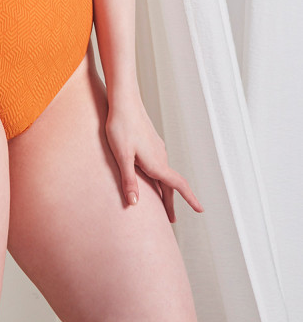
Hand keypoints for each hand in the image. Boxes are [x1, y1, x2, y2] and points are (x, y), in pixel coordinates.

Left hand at [104, 97, 203, 221]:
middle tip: (171, 220)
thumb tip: (134, 204)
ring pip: (163, 174)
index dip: (190, 198)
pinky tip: (150, 177)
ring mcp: (157, 148)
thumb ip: (128, 180)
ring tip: (160, 203)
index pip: (178, 185)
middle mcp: (160, 156)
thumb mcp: (122, 155)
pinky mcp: (151, 142)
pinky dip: (158, 177)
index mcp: (156, 163)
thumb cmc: (120, 126)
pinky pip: (158, 164)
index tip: (201, 210)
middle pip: (170, 184)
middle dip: (170, 202)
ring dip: (164, 190)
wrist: (124, 100)